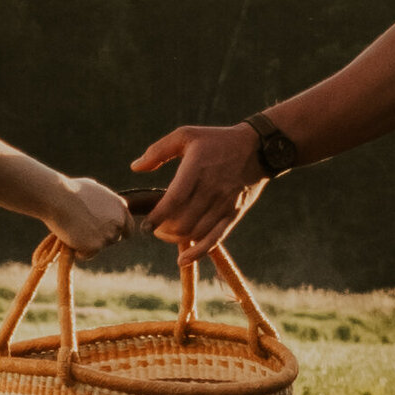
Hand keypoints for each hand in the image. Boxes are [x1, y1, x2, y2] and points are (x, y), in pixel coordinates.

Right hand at [45, 177, 133, 259]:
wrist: (58, 198)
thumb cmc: (71, 190)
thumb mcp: (94, 189)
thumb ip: (103, 200)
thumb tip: (102, 201)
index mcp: (121, 208)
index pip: (128, 228)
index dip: (117, 232)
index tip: (105, 233)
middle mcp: (119, 223)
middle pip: (114, 239)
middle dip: (101, 238)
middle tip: (83, 231)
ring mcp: (108, 235)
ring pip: (100, 247)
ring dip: (88, 244)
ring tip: (73, 231)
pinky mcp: (96, 246)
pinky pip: (87, 254)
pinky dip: (78, 251)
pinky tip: (69, 238)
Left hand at [131, 123, 267, 264]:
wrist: (259, 148)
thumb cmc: (217, 140)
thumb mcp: (186, 135)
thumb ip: (158, 151)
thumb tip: (135, 168)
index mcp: (196, 169)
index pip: (173, 200)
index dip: (157, 217)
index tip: (145, 226)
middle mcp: (211, 189)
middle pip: (182, 221)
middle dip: (163, 230)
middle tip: (155, 227)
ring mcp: (224, 204)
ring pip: (195, 232)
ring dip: (176, 238)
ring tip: (166, 233)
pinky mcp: (233, 214)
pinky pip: (215, 238)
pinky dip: (198, 252)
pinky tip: (183, 259)